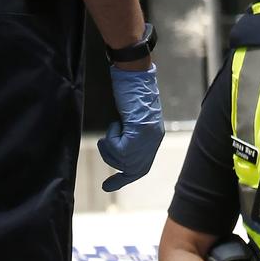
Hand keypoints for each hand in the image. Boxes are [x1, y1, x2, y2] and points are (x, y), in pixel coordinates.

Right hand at [98, 64, 163, 190]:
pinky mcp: (139, 132)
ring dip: (110, 148)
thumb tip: (120, 145)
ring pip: (124, 160)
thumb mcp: (130, 116)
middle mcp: (153, 140)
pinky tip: (115, 124)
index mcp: (154, 137)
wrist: (135, 73)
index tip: (109, 186)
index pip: (142, 166)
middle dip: (118, 172)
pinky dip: (111, 138)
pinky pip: (120, 149)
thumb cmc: (130, 89)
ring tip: (111, 130)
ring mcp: (147, 137)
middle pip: (135, 169)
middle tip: (105, 174)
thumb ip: (129, 132)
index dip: (127, 177)